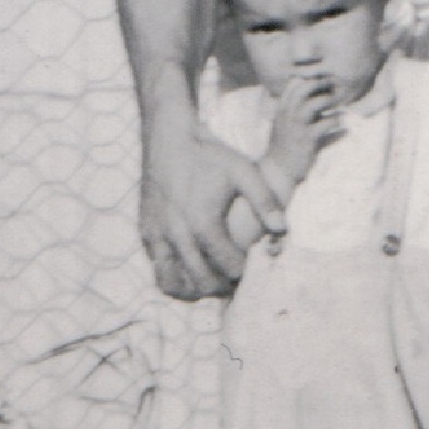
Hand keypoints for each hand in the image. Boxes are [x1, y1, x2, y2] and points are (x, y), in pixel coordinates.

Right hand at [139, 128, 279, 298]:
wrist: (170, 139)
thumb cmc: (212, 156)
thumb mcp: (245, 172)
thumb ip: (266, 201)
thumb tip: (282, 229)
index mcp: (202, 222)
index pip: (227, 266)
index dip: (244, 272)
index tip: (253, 267)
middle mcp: (176, 233)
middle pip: (201, 281)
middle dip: (222, 286)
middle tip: (235, 280)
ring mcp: (156, 235)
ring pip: (170, 282)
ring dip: (192, 288)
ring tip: (211, 280)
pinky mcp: (145, 231)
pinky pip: (156, 267)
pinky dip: (173, 274)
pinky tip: (191, 266)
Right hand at [262, 74, 342, 187]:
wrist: (277, 171)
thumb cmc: (285, 147)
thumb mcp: (287, 126)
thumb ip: (299, 112)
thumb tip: (317, 100)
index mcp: (282, 109)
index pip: (294, 83)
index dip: (310, 78)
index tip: (324, 80)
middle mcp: (287, 114)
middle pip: (304, 88)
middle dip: (321, 83)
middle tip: (334, 87)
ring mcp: (296, 126)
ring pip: (314, 104)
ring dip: (329, 101)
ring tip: (338, 106)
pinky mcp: (307, 139)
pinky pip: (326, 124)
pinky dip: (336, 121)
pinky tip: (342, 126)